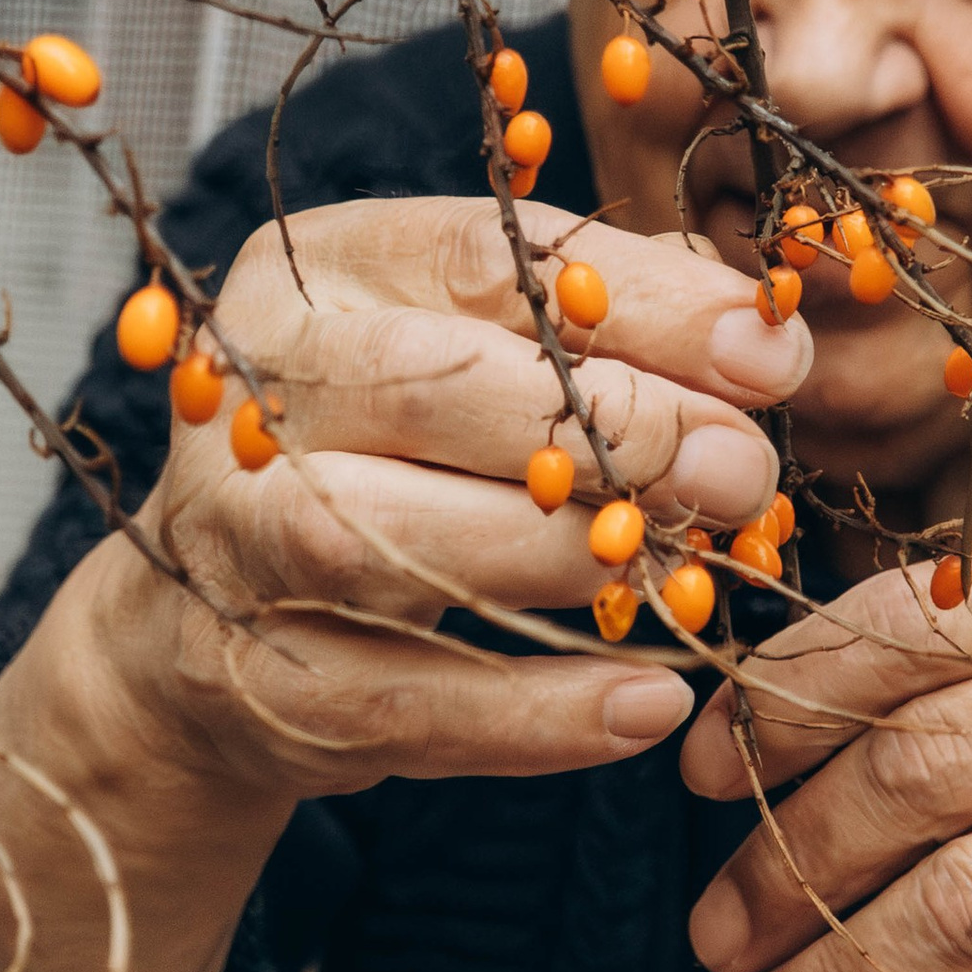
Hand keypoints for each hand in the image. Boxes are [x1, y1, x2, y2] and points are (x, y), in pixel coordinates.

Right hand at [100, 189, 804, 794]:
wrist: (203, 626)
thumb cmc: (388, 455)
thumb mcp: (472, 355)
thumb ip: (607, 325)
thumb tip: (763, 339)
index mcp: (313, 273)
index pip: (479, 259)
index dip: (639, 305)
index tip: (768, 357)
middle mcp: (254, 393)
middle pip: (432, 388)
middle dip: (614, 429)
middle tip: (742, 471)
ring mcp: (240, 542)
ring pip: (407, 541)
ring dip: (573, 557)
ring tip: (693, 572)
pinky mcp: (262, 683)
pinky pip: (416, 701)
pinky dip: (542, 712)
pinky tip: (651, 700)